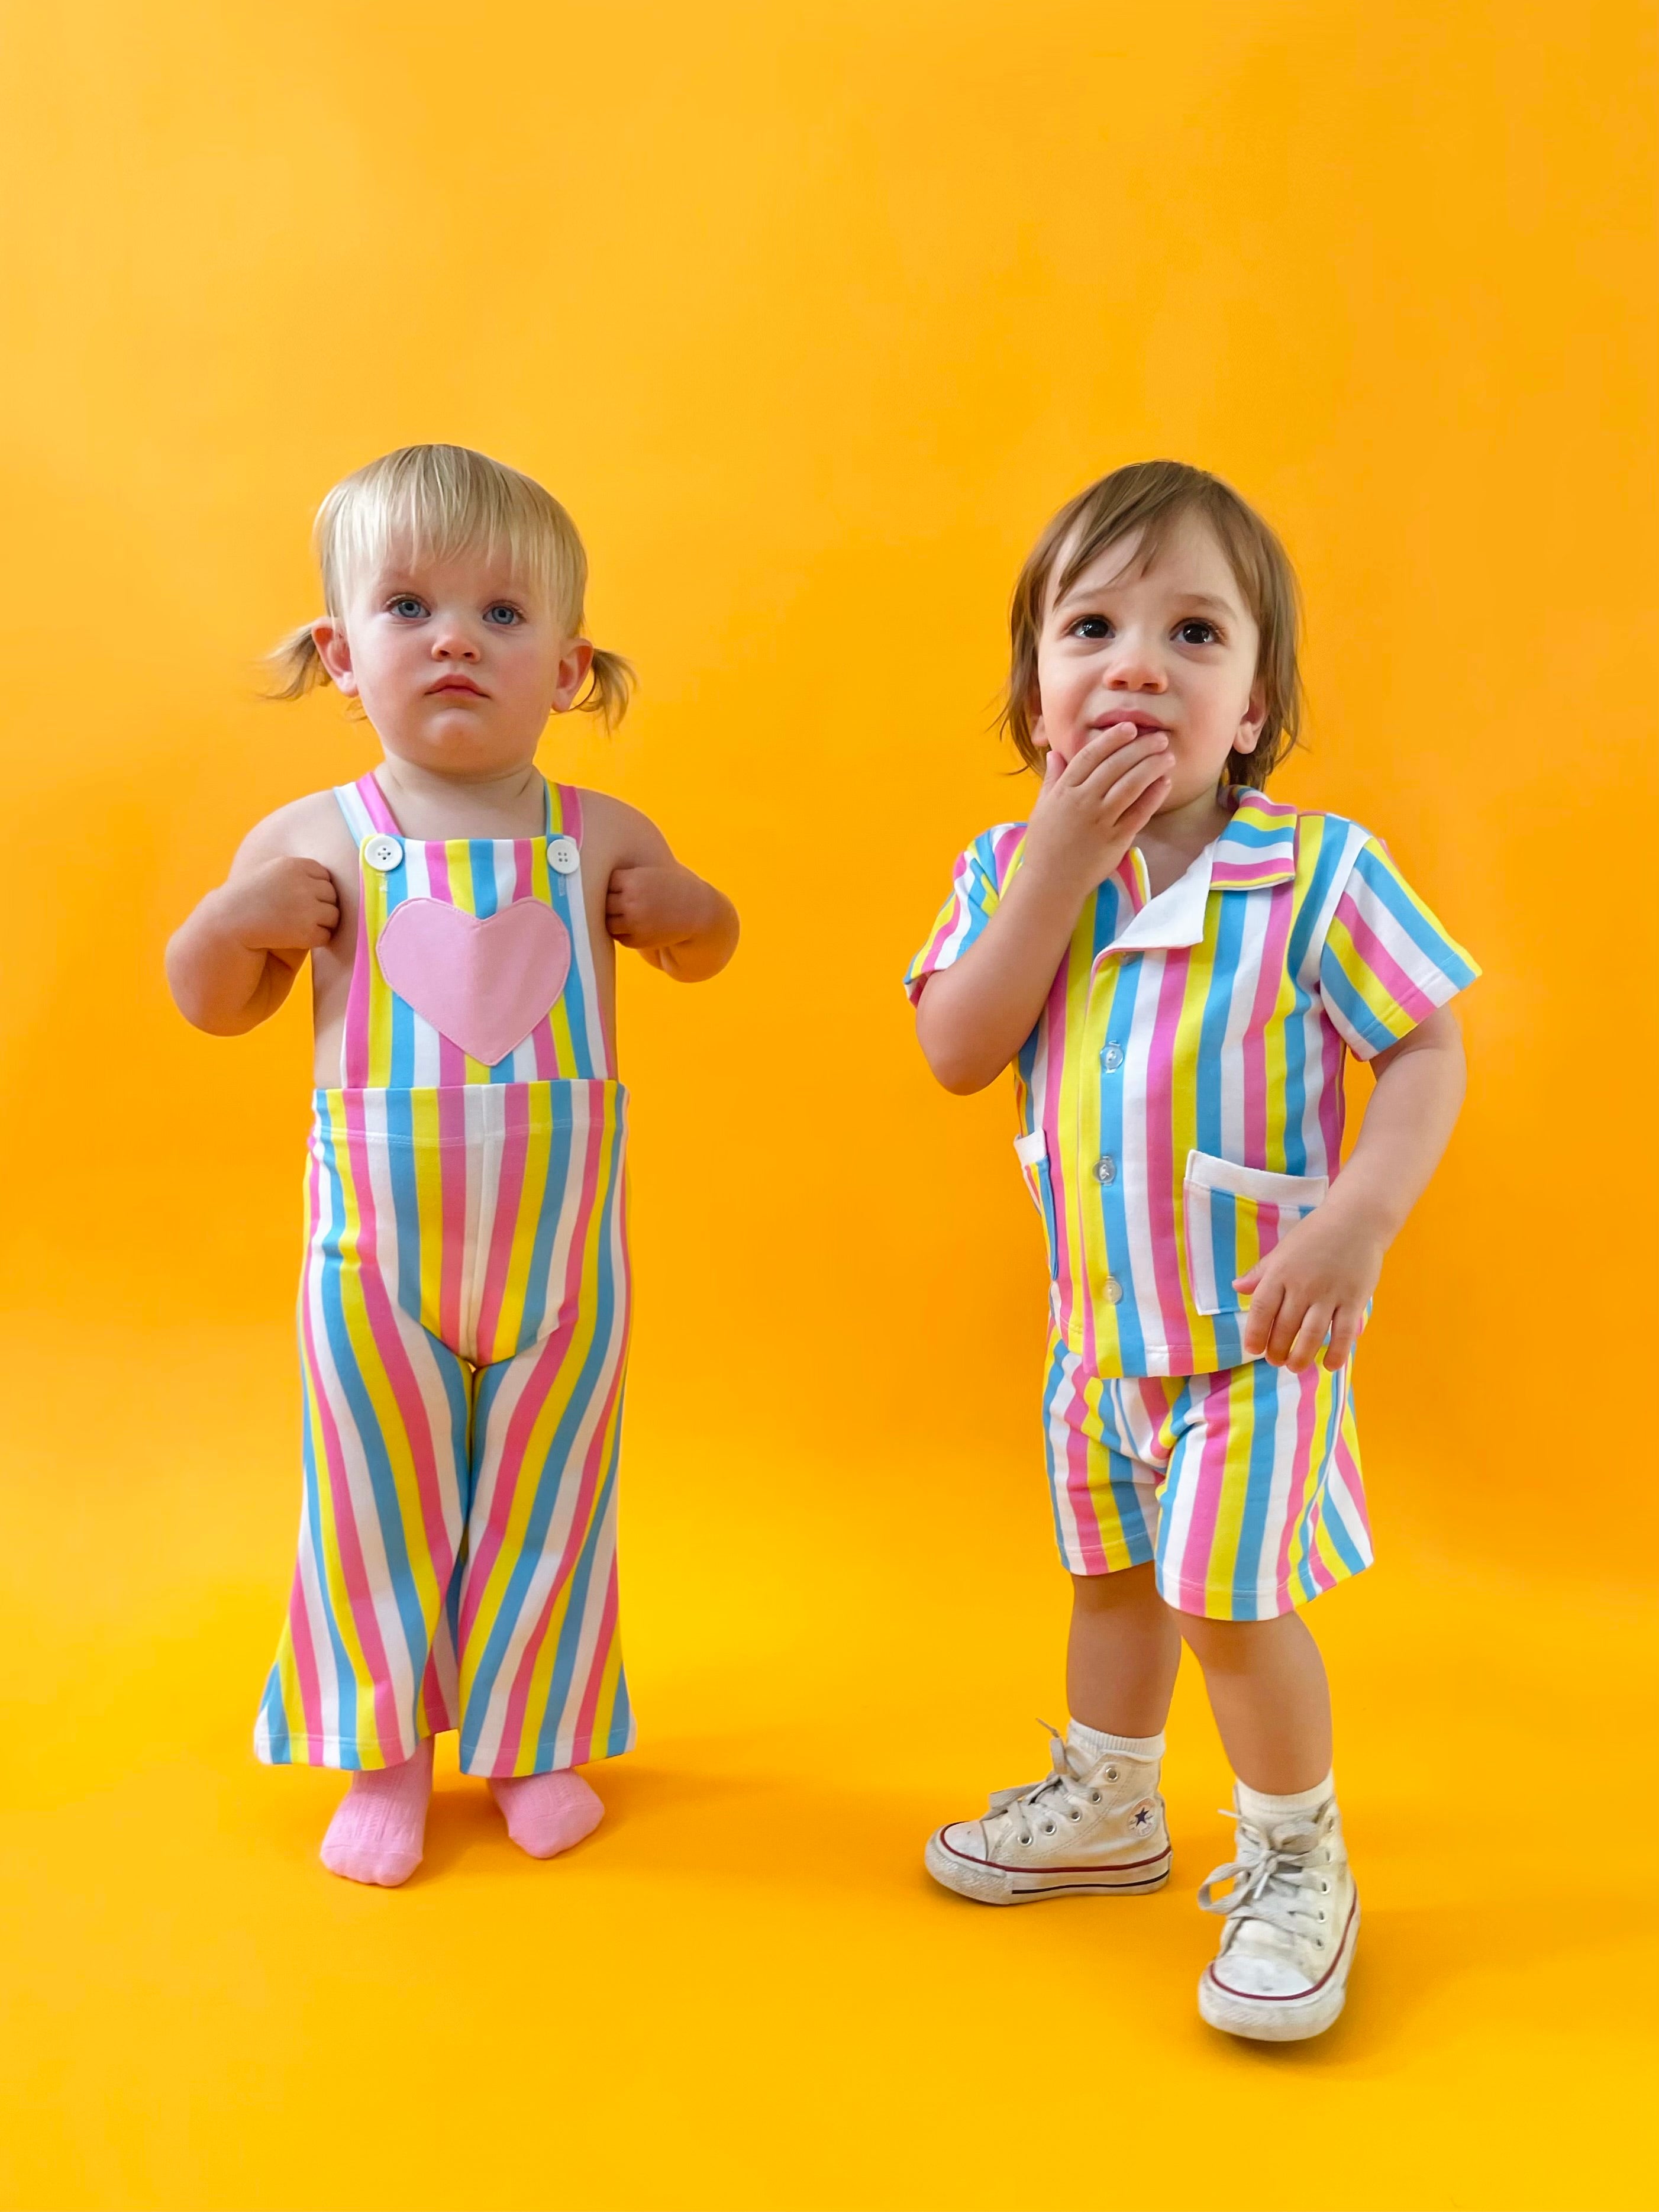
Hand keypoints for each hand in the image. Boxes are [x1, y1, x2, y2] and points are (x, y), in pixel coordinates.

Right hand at [215, 858, 339, 970]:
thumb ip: (299, 874)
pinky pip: (326, 936)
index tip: (297, 899)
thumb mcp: (273, 874)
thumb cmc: (250, 900)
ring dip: (320, 924)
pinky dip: (315, 940)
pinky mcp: (307, 931)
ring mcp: (307, 908)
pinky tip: (293, 938)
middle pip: (332, 895)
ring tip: (294, 926)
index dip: (315, 890)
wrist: (227, 927)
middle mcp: (303, 884)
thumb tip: (337, 877)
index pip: (325, 876)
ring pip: (334, 916)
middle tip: (295, 916)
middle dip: (320, 906)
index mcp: (294, 865)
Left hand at [605, 862, 715, 951]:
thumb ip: (626, 879)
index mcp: (632, 881)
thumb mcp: (651, 875)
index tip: (627, 885)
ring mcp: (633, 923)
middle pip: (603, 902)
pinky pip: (618, 935)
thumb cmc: (672, 889)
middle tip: (626, 899)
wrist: (697, 913)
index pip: (607, 882)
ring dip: (613, 918)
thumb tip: (593, 886)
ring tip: (629, 912)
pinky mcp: (637, 940)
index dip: (615, 884)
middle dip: (612, 901)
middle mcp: (630, 902)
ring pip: (607, 921)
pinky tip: (636, 924)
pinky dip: (623, 931)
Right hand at [1021, 718, 1172, 894]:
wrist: (1051, 882)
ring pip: (1130, 785)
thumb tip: (1055, 753)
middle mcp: (1083, 802)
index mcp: (1064, 791)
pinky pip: (1139, 813)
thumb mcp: (1042, 807)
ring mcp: (1101, 821)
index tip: (1129, 727)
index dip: (1112, 739)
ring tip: (1167, 756)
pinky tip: (1165, 783)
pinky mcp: (1116, 840)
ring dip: (1151, 767)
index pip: (1090, 755)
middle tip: (1158, 737)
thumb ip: (1051, 779)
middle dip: (1139, 748)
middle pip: (1115, 766)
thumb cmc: (1045, 845)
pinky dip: (1153, 796)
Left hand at [1235, 1202, 1385, 1371]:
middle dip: (1277, 1350)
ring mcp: (1329, 1294)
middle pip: (1285, 1327)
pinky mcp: (1354, 1299)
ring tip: (1295, 1367)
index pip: (1262, 1309)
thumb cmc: (1316, 1234)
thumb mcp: (1283, 1250)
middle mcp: (1303, 1286)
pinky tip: (1329, 1366)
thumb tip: (1237, 1288)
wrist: (1357, 1219)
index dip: (1255, 1333)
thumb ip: (1262, 1272)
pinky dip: (1336, 1352)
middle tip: (1276, 1361)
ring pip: (1311, 1335)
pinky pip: (1343, 1333)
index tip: (1253, 1349)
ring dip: (1301, 1356)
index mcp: (1281, 1272)